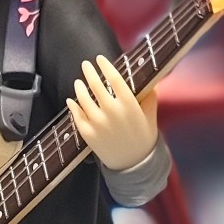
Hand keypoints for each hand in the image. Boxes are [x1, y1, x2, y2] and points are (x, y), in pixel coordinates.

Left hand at [66, 55, 158, 171]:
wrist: (134, 163)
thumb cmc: (144, 136)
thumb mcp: (150, 114)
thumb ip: (149, 96)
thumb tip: (151, 79)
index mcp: (129, 104)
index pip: (114, 78)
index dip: (105, 66)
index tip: (100, 59)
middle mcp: (112, 112)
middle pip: (96, 86)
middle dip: (89, 72)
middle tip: (86, 65)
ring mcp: (98, 124)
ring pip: (83, 99)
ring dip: (80, 88)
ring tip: (78, 82)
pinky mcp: (88, 134)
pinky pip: (77, 117)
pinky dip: (73, 107)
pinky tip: (71, 100)